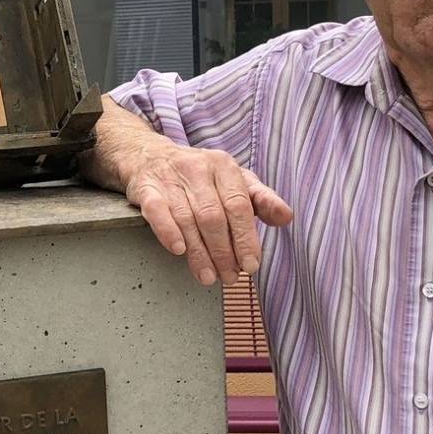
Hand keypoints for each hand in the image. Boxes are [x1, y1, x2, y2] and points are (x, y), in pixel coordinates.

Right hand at [121, 141, 291, 286]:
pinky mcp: (146, 188)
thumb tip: (286, 217)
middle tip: (230, 278)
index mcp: (224, 166)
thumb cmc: (200, 176)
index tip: (250, 265)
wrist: (149, 156)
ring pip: (187, 219)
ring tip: (208, 276)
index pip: (239, 205)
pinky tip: (178, 251)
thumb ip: (260, 199)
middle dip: (223, 252)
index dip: (245, 238)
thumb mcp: (234, 180)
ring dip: (199, 253)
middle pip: (213, 216)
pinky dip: (167, 231)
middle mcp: (197, 168)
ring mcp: (170, 177)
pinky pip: (157, 211)